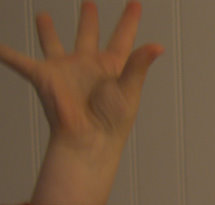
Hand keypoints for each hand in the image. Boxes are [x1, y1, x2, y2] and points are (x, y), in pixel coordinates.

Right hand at [0, 2, 162, 204]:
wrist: (87, 139)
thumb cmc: (112, 120)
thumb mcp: (128, 89)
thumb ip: (138, 65)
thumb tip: (158, 46)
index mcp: (112, 67)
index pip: (123, 38)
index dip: (129, 20)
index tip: (136, 3)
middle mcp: (88, 65)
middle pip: (88, 35)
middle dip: (89, 19)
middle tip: (89, 3)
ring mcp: (65, 70)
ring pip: (53, 43)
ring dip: (47, 31)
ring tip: (43, 16)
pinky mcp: (44, 77)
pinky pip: (19, 61)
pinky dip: (6, 53)